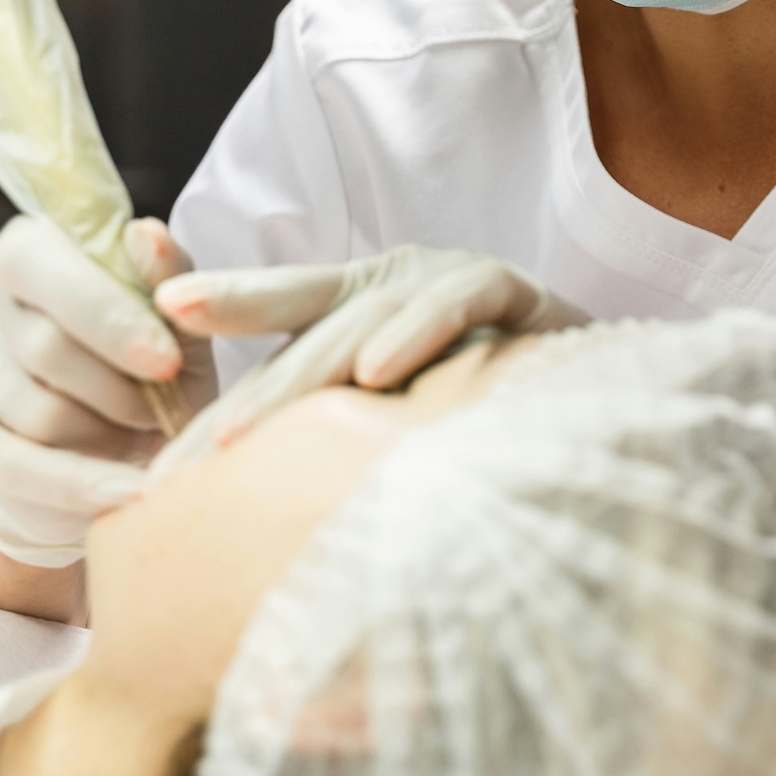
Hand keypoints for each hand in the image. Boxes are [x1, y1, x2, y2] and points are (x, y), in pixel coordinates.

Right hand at [0, 215, 216, 566]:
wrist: (109, 434)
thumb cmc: (147, 361)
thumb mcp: (173, 316)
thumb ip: (167, 272)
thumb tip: (145, 235)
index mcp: (27, 246)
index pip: (42, 265)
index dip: (106, 316)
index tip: (167, 363)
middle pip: (42, 347)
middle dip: (118, 389)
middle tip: (162, 413)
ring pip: (32, 410)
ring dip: (103, 434)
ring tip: (142, 438)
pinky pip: (11, 466)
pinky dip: (78, 483)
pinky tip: (126, 493)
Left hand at [153, 244, 587, 467]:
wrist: (618, 392)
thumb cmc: (500, 398)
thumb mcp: (405, 405)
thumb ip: (338, 429)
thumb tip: (251, 497)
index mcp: (367, 302)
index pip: (279, 310)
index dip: (223, 307)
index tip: (157, 320)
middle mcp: (403, 281)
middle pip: (305, 336)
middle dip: (237, 399)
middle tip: (176, 463)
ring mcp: (457, 279)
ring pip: (365, 324)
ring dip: (301, 377)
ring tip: (236, 434)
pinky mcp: (519, 293)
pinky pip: (459, 307)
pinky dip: (417, 334)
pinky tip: (377, 373)